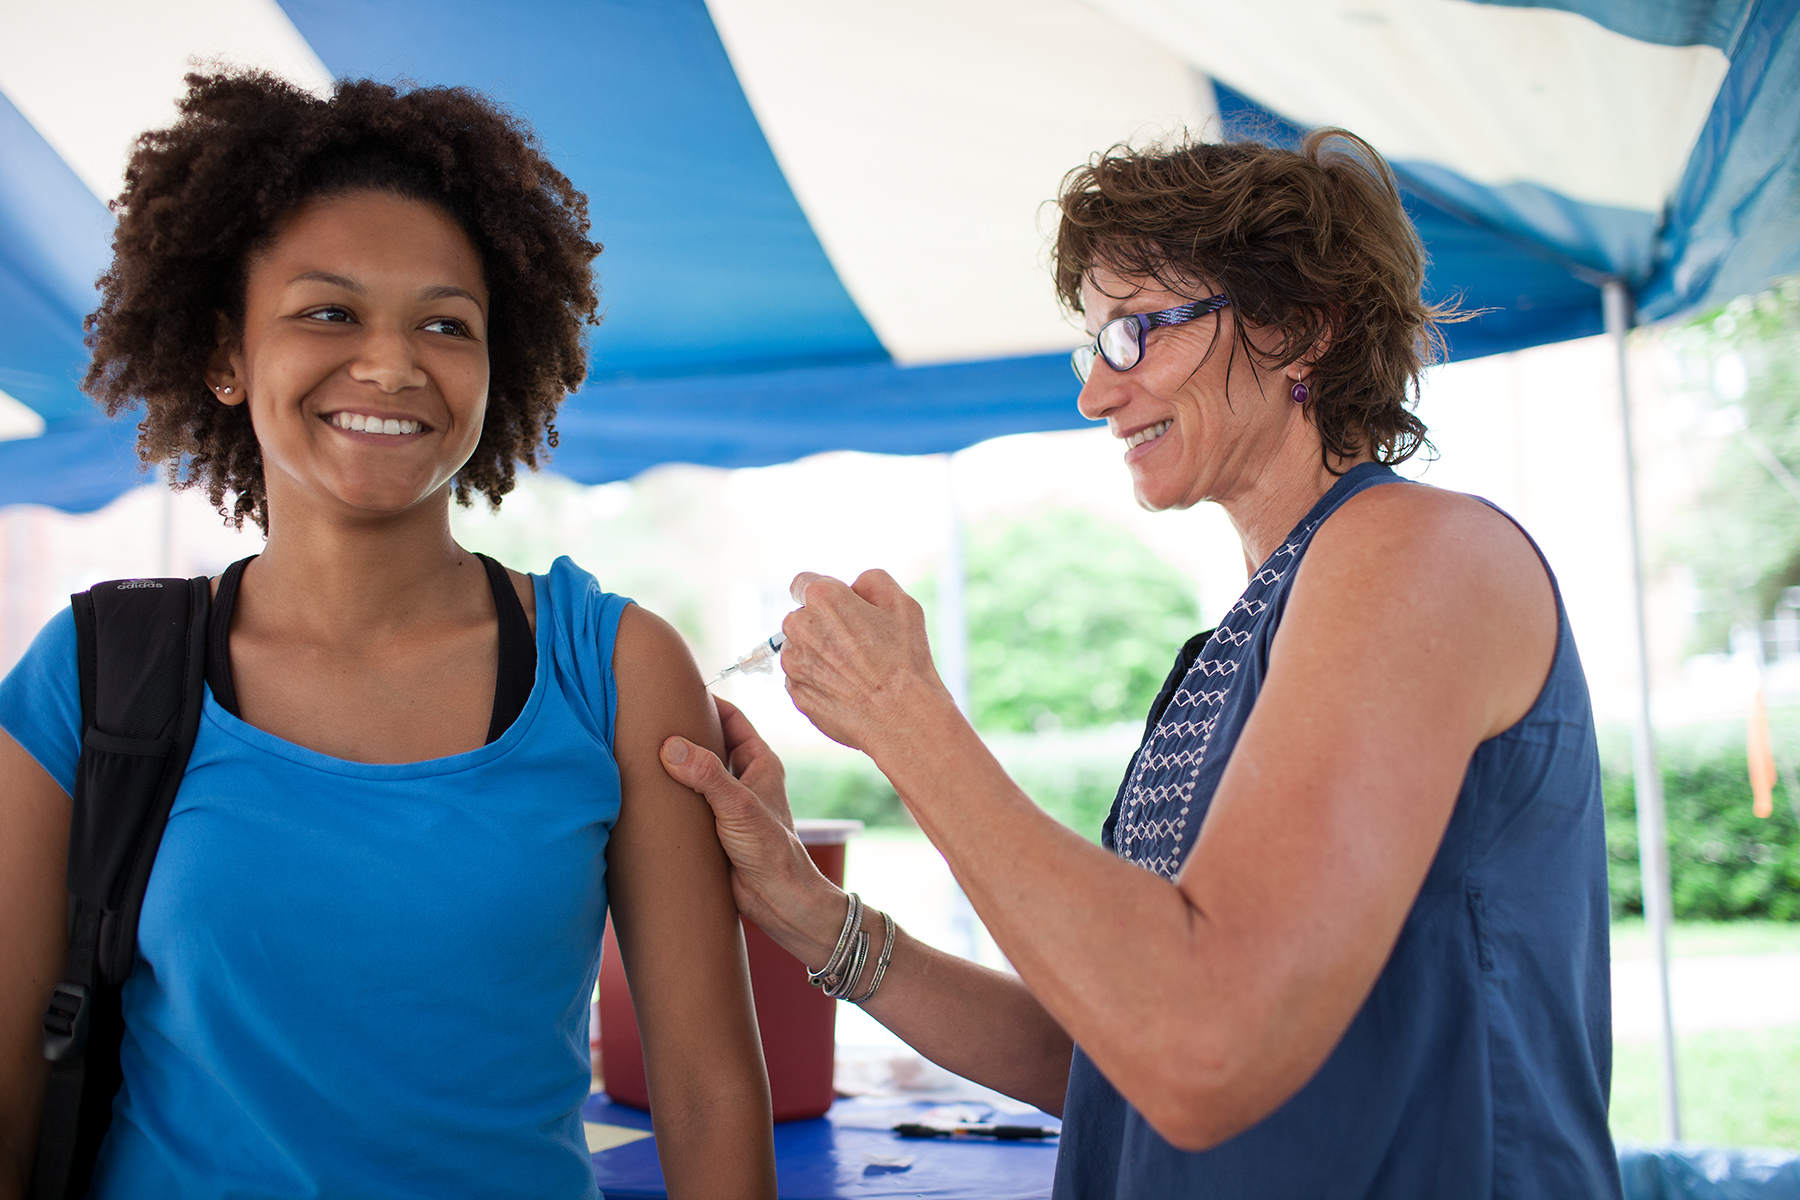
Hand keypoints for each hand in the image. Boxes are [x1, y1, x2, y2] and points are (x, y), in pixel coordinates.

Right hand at [659, 698, 844, 964]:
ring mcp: (728, 802)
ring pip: (696, 774)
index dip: (705, 702)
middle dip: (683, 733)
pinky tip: (646, 795)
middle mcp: (745, 778)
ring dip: (673, 767)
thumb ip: (707, 775)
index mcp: (760, 762)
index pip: (731, 718)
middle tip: (648, 722)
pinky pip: (688, 802)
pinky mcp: (713, 827)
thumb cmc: (772, 851)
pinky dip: (670, 797)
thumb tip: (671, 746)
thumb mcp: (738, 806)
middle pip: (709, 743)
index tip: (673, 691)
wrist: (777, 901)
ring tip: (639, 754)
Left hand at [780, 570, 955, 753]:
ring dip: (820, 654)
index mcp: (823, 599)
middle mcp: (799, 628)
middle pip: (802, 618)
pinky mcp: (797, 694)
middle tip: (858, 643)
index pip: (804, 583)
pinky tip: (849, 689)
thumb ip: (871, 581)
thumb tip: (854, 586)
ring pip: (801, 649)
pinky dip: (820, 681)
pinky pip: (803, 679)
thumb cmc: (905, 660)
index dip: (825, 594)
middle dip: (823, 625)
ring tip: (856, 671)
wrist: (902, 716)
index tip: (840, 608)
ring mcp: (794, 664)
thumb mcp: (902, 603)